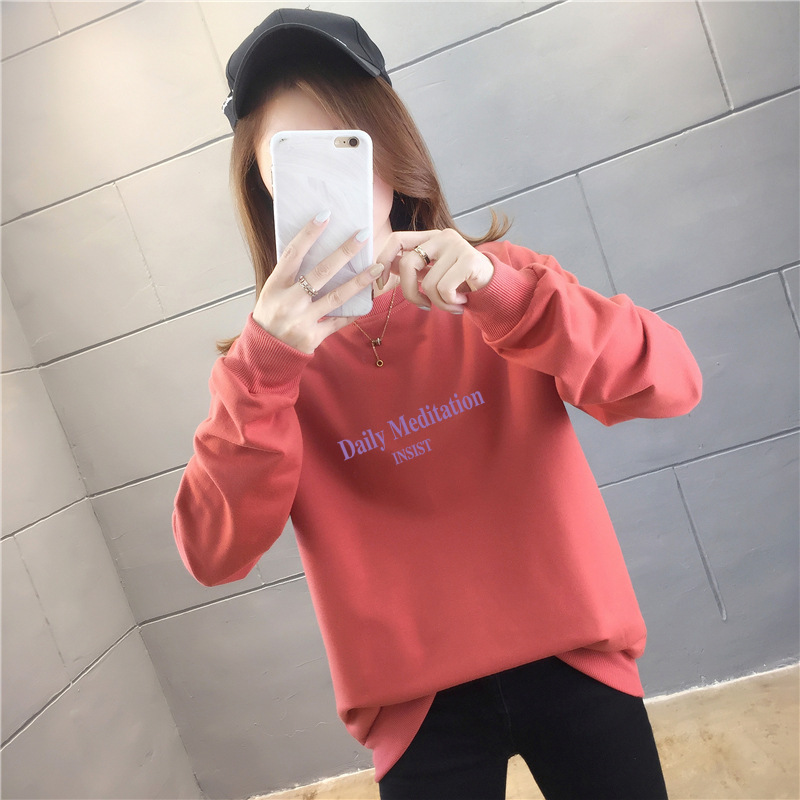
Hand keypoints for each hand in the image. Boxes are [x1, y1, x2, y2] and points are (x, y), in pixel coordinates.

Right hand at [253, 213, 382, 353]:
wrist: (265, 353)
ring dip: (359, 281)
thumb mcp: (271, 292)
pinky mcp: (313, 337)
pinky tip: (369, 300)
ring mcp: (302, 320)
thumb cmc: (271, 315)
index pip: (293, 254)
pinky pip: (338, 321)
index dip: (308, 234)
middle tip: (363, 235)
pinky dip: (353, 311)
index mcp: (275, 286)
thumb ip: (290, 275)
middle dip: (344, 252)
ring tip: (377, 267)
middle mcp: (289, 301)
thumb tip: (314, 248)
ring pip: (336, 297)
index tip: (325, 216)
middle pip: (321, 272)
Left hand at [375, 229, 493, 312]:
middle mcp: (442, 236)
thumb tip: (382, 268)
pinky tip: (461, 302)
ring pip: (428, 284)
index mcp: (430, 237)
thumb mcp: (433, 272)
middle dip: (410, 292)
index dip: (383, 260)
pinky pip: (444, 289)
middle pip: (407, 264)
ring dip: (438, 303)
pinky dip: (450, 303)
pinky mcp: (469, 260)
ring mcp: (457, 246)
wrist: (493, 287)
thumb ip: (412, 268)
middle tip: (423, 305)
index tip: (380, 283)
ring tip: (452, 302)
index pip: (396, 239)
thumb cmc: (460, 282)